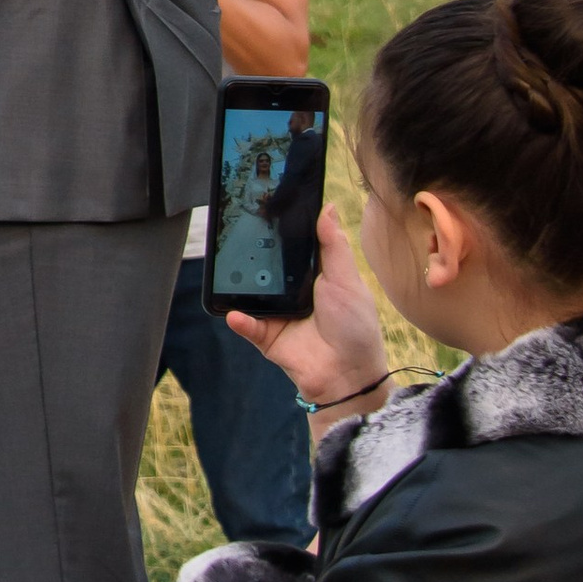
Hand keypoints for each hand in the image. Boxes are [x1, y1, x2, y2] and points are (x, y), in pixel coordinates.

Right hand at [228, 206, 389, 411]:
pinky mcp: (267, 337)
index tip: (264, 206)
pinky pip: (248, 325)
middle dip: (251, 253)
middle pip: (266, 267)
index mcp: (312, 275)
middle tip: (236, 232)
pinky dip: (239, 319)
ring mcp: (277, 314)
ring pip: (251, 294)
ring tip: (227, 268)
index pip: (291, 247)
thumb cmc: (355, 326)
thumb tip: (329, 207)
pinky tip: (235, 312)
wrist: (349, 375)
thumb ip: (334, 246)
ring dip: (239, 285)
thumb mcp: (347, 280)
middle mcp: (291, 292)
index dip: (280, 230)